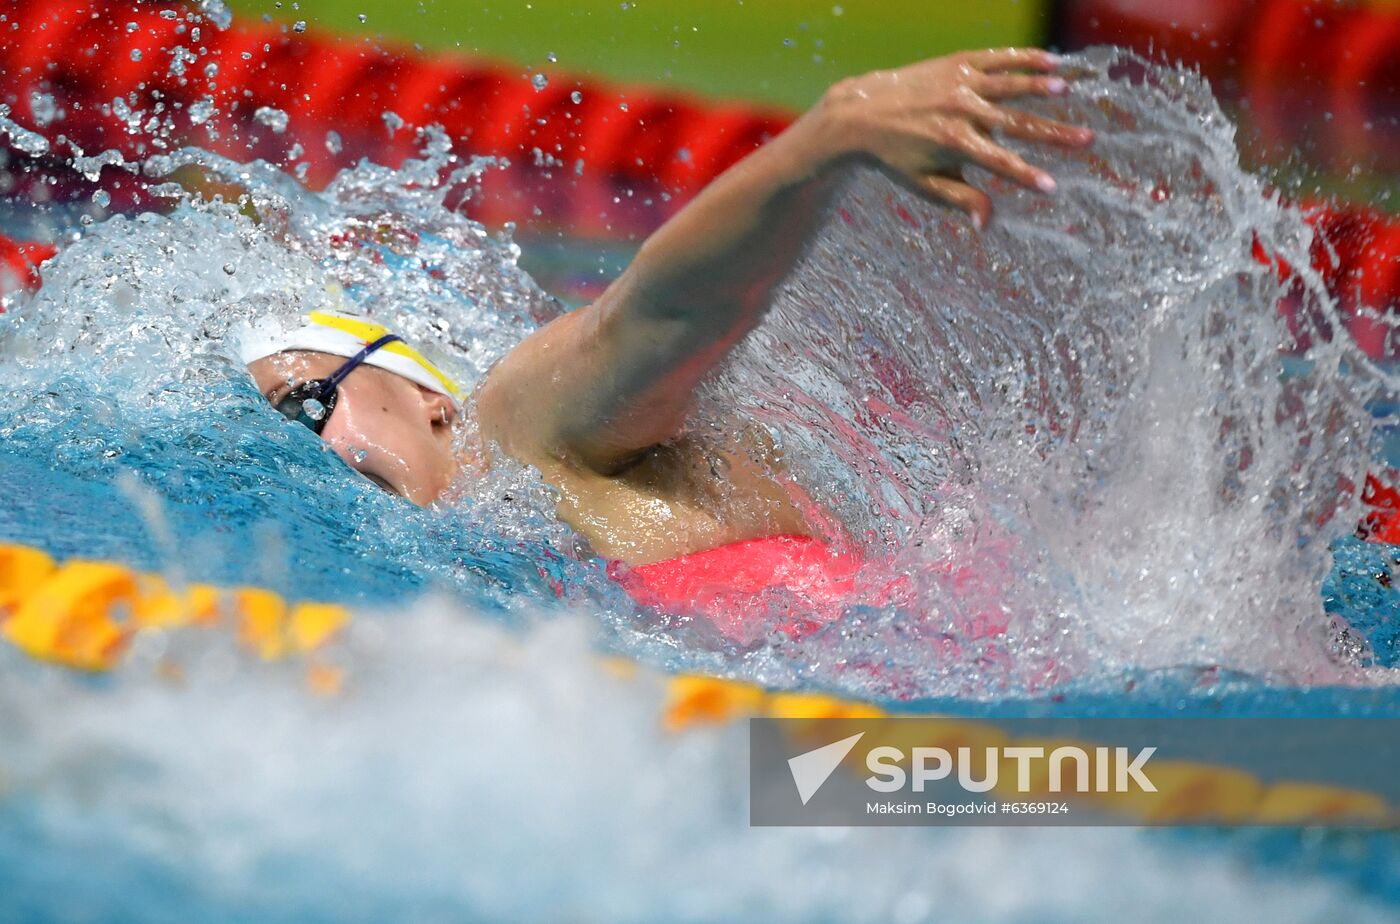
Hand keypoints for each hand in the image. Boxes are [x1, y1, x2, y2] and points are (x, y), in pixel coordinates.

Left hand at [810, 48, 1093, 227]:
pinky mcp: (958, 63)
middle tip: (1087, 139)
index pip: (999, 163)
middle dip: (1054, 133)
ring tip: (1070, 89)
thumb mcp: (925, 183)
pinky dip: (1024, 59)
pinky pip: (997, 59)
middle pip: (1017, 123)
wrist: (862, 112)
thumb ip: (960, 198)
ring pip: (1010, 84)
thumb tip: (988, 224)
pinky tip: (1051, 61)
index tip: (1052, 187)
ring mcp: (960, 82)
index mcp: (954, 142)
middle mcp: (961, 110)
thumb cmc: (896, 155)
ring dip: (1041, 86)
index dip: (1026, 176)